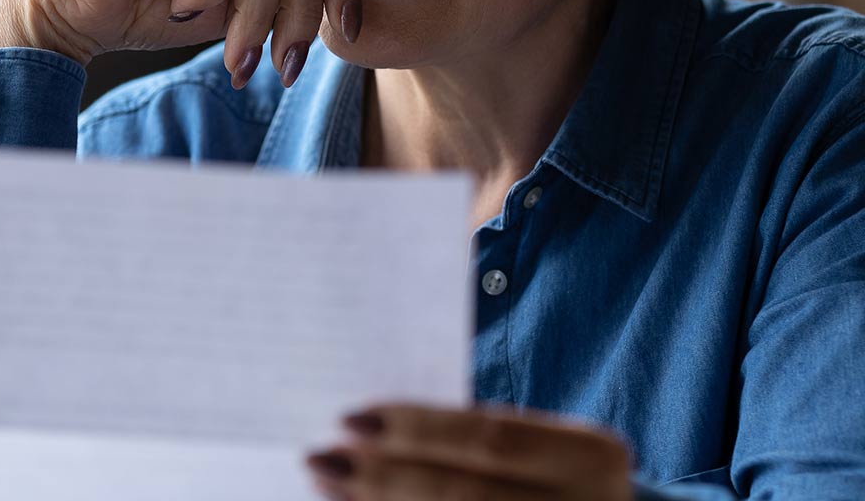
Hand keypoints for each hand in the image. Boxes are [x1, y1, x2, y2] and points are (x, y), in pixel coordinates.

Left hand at [305, 403, 633, 500]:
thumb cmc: (555, 478)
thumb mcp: (539, 449)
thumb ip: (477, 440)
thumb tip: (372, 430)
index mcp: (590, 455)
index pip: (488, 436)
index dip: (416, 426)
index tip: (347, 417)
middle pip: (464, 492)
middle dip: (383, 473)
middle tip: (319, 454)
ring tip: (325, 484)